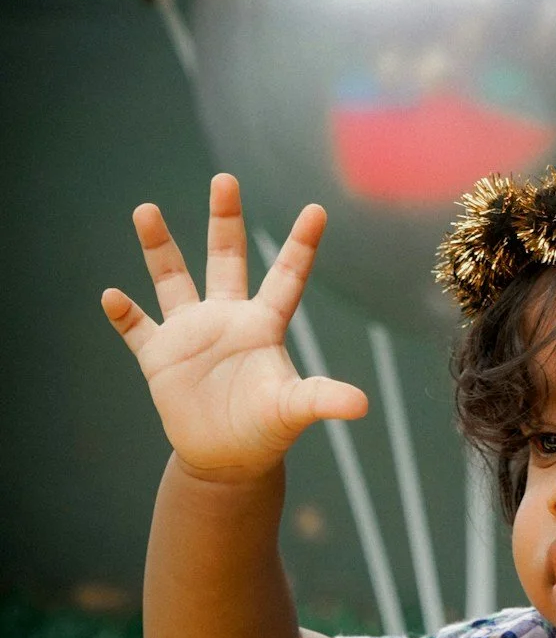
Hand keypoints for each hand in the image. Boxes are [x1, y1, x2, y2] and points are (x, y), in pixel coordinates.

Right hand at [102, 173, 366, 481]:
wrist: (226, 458)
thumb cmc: (265, 429)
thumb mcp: (293, 411)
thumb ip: (322, 400)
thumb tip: (361, 405)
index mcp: (264, 324)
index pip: (287, 276)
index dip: (301, 245)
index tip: (317, 209)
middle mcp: (227, 318)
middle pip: (226, 257)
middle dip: (224, 219)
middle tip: (225, 179)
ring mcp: (190, 333)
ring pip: (172, 279)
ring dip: (159, 247)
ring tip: (145, 209)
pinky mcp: (159, 357)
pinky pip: (137, 328)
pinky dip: (123, 314)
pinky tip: (112, 296)